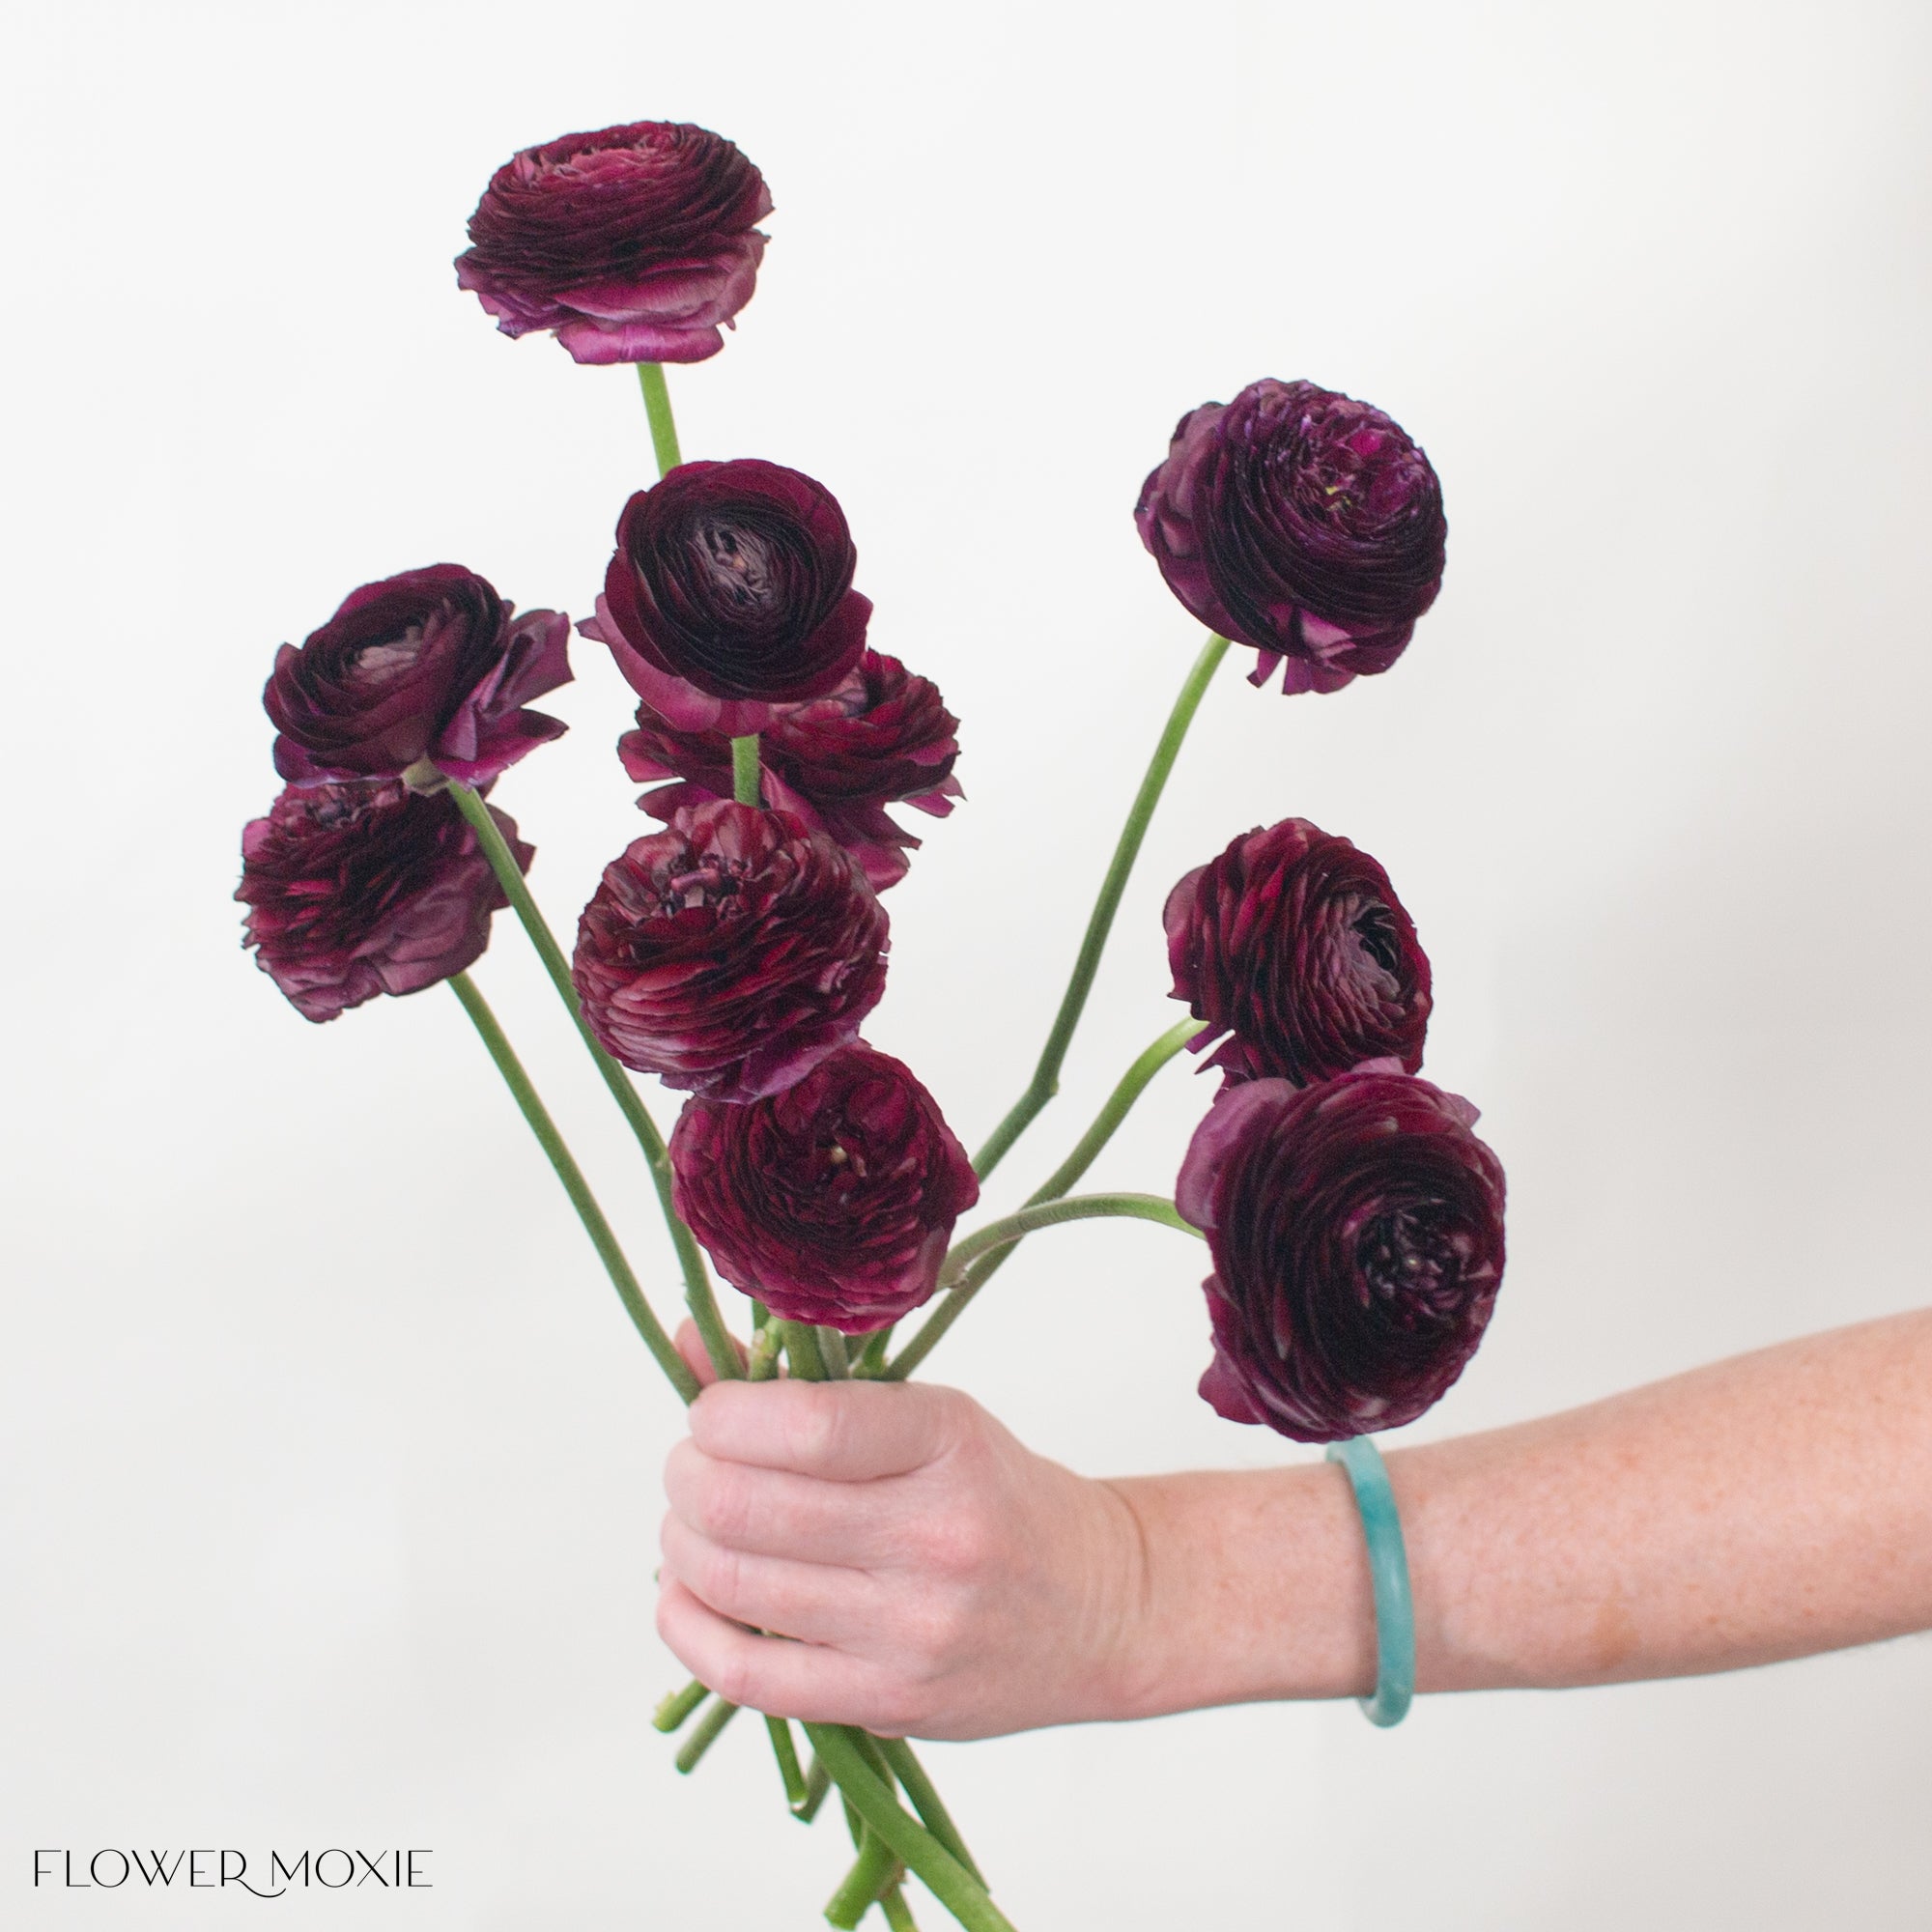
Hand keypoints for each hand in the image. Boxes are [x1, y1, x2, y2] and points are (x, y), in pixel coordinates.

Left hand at [655, 1324, 1150, 1739]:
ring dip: (680, 1544)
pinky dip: (687, 1628)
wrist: (1097, 1607)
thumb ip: (812, 1384)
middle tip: (688, 1466)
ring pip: (735, 1585)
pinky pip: (746, 1674)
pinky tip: (686, 1596)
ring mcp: (910, 1629)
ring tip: (692, 1524)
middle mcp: (933, 1538)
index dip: (722, 1416)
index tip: (709, 1412)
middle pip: (748, 1506)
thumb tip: (687, 1341)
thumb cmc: (999, 1497)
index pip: (806, 1425)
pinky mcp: (888, 1702)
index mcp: (947, 1443)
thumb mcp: (930, 1415)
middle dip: (687, 1477)